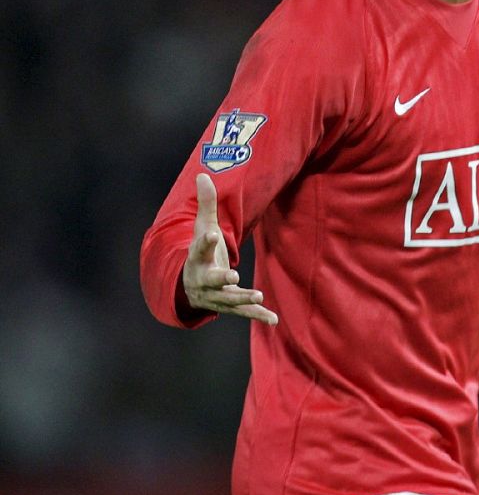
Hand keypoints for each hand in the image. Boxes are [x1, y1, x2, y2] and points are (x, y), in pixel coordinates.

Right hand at [182, 173, 277, 324]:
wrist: (189, 286)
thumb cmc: (200, 252)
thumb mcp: (202, 228)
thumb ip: (206, 204)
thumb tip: (203, 174)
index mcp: (197, 258)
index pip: (199, 248)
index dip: (204, 241)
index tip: (210, 234)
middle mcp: (204, 280)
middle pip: (211, 280)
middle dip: (220, 279)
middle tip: (232, 276)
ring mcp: (215, 296)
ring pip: (228, 299)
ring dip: (242, 299)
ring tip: (257, 296)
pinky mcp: (229, 306)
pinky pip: (243, 313)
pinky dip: (257, 315)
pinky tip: (273, 320)